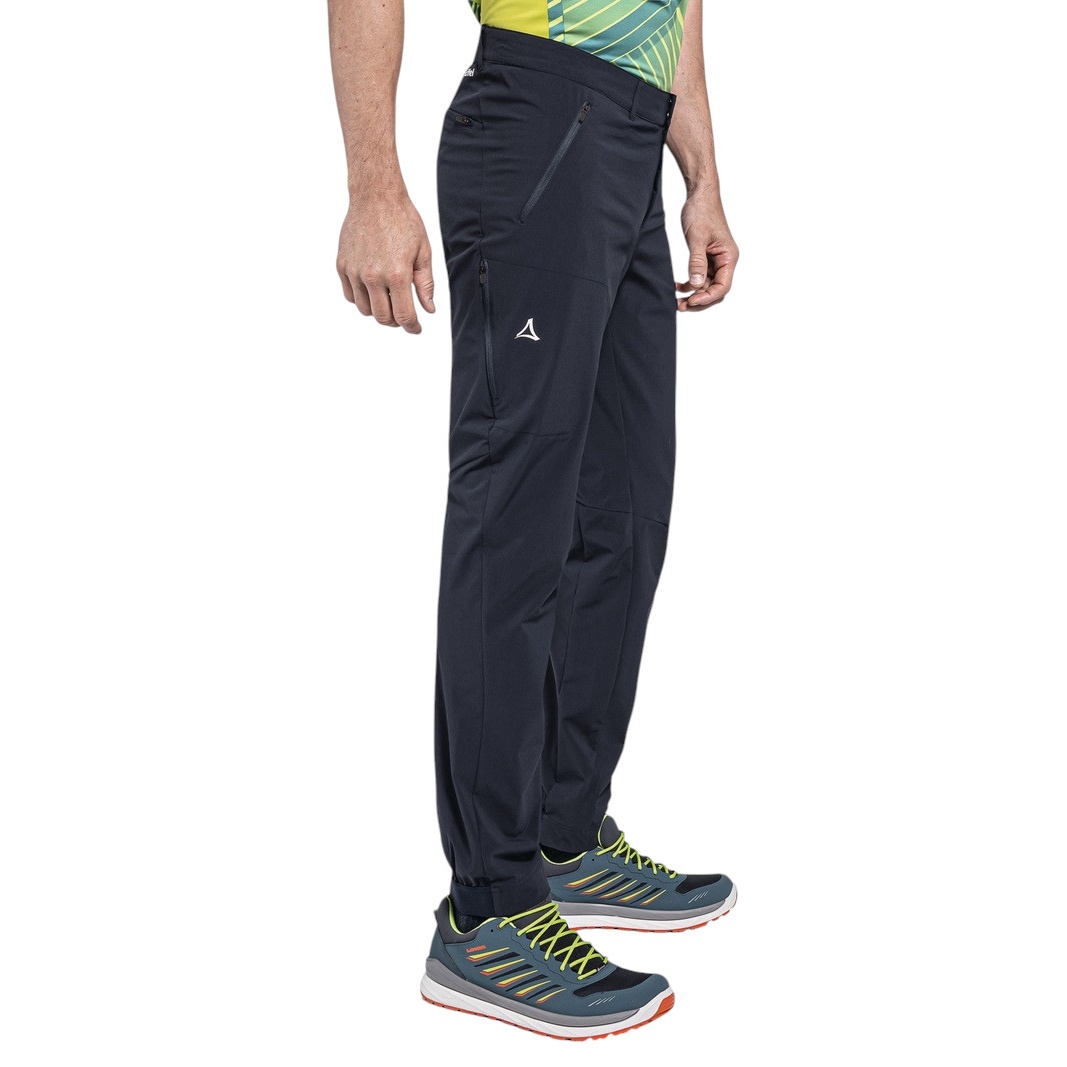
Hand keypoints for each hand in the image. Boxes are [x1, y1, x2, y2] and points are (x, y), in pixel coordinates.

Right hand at [336, 192, 434, 333]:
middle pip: (382, 317)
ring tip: (388, 300)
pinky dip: (361, 299)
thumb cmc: (403, 220)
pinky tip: (372, 290)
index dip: (412, 327)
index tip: (416, 328)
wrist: (375, 197)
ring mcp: (354, 272)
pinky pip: (350, 295)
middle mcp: (373, 276)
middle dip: (395, 322)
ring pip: (365, 310)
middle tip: (402, 315)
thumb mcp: (423, 252)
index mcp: (397, 274)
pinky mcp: (342, 265)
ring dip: (378, 311)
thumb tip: (429, 310)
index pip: (404, 316)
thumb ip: (425, 284)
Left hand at [676, 190, 737, 311]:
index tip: (691, 301)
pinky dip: (690, 284)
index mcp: (728, 257)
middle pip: (715, 290)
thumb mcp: (697, 238)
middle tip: (681, 306)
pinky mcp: (706, 257)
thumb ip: (697, 262)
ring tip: (677, 302)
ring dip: (693, 295)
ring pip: (707, 286)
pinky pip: (700, 277)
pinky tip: (677, 287)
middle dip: (699, 300)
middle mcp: (725, 261)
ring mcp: (716, 260)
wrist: (699, 195)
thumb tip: (697, 285)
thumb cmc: (701, 211)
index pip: (722, 287)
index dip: (707, 297)